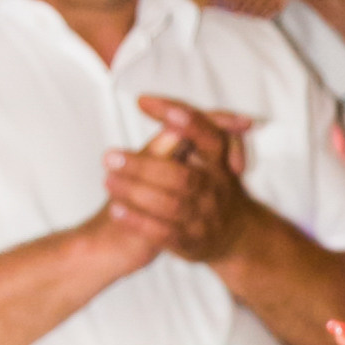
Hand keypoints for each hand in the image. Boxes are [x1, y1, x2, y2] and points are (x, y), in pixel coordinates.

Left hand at [102, 99, 249, 261]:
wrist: (235, 237)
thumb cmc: (211, 188)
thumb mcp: (209, 159)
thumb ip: (184, 135)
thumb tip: (149, 104)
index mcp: (219, 164)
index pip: (206, 135)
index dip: (181, 119)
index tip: (143, 102)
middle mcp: (216, 191)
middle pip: (181, 177)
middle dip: (143, 166)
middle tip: (110, 156)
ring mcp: (205, 219)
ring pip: (171, 205)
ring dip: (136, 193)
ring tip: (109, 181)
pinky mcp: (192, 242)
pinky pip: (164, 233)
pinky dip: (139, 221)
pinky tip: (117, 210)